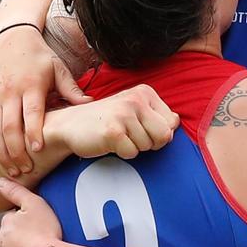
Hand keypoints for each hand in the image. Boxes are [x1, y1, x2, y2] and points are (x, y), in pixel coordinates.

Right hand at [0, 26, 92, 175]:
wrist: (12, 39)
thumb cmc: (39, 55)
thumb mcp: (58, 67)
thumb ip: (71, 88)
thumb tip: (89, 103)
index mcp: (31, 85)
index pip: (31, 113)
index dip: (33, 132)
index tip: (38, 150)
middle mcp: (10, 93)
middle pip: (8, 127)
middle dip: (15, 151)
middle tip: (25, 169)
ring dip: (0, 153)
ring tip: (10, 170)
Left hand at [0, 178, 61, 246]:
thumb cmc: (44, 232)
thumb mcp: (34, 203)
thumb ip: (17, 191)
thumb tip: (1, 183)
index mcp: (5, 226)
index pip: (12, 219)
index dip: (26, 219)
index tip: (37, 221)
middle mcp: (0, 244)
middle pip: (11, 237)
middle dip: (23, 236)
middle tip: (41, 235)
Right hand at [51, 84, 179, 158]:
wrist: (70, 124)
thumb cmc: (107, 119)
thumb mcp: (134, 110)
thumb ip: (157, 115)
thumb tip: (176, 123)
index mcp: (145, 92)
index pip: (172, 121)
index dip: (159, 133)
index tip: (142, 129)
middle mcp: (136, 100)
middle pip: (164, 135)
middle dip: (151, 143)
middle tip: (132, 137)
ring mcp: (124, 115)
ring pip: (148, 146)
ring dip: (134, 147)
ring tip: (119, 136)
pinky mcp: (113, 132)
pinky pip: (132, 153)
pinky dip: (123, 154)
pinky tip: (111, 143)